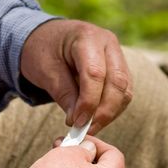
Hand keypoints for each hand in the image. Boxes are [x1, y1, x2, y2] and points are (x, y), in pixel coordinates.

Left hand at [21, 19, 132, 133]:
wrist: (47, 38)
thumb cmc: (43, 50)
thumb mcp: (46, 71)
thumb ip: (64, 94)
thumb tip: (78, 121)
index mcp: (87, 37)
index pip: (95, 74)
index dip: (88, 103)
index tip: (77, 123)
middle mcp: (108, 44)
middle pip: (118, 82)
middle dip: (104, 112)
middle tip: (86, 130)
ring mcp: (116, 56)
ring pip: (124, 90)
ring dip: (110, 113)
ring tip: (90, 128)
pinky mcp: (118, 69)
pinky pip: (123, 93)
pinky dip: (112, 109)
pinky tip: (96, 119)